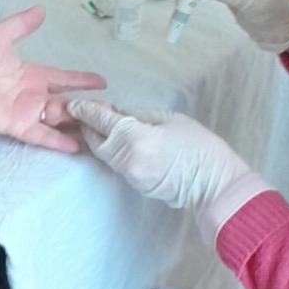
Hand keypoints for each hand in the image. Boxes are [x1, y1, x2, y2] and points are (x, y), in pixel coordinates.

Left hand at [0, 7, 105, 152]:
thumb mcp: (0, 35)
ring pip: (57, 119)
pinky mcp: (14, 125)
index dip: (81, 80)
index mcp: (32, 73)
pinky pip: (39, 134)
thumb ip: (22, 25)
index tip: (101, 81)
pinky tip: (74, 145)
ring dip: (77, 123)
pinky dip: (55, 140)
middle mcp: (32, 94)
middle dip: (86, 105)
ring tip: (99, 127)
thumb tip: (42, 10)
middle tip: (109, 109)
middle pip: (66, 102)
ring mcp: (25, 112)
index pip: (63, 78)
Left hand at [68, 98, 262, 234]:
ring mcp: (129, 175)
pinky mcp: (135, 185)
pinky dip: (110, 151)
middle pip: (96, 141)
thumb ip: (139, 117)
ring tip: (97, 125)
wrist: (213, 183)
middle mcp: (126, 159)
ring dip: (97, 139)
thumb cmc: (199, 147)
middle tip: (84, 113)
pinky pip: (116, 164)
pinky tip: (114, 141)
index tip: (75, 103)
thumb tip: (118, 115)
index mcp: (135, 138)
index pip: (101, 121)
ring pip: (103, 154)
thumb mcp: (170, 120)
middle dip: (86, 126)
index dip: (86, 110)